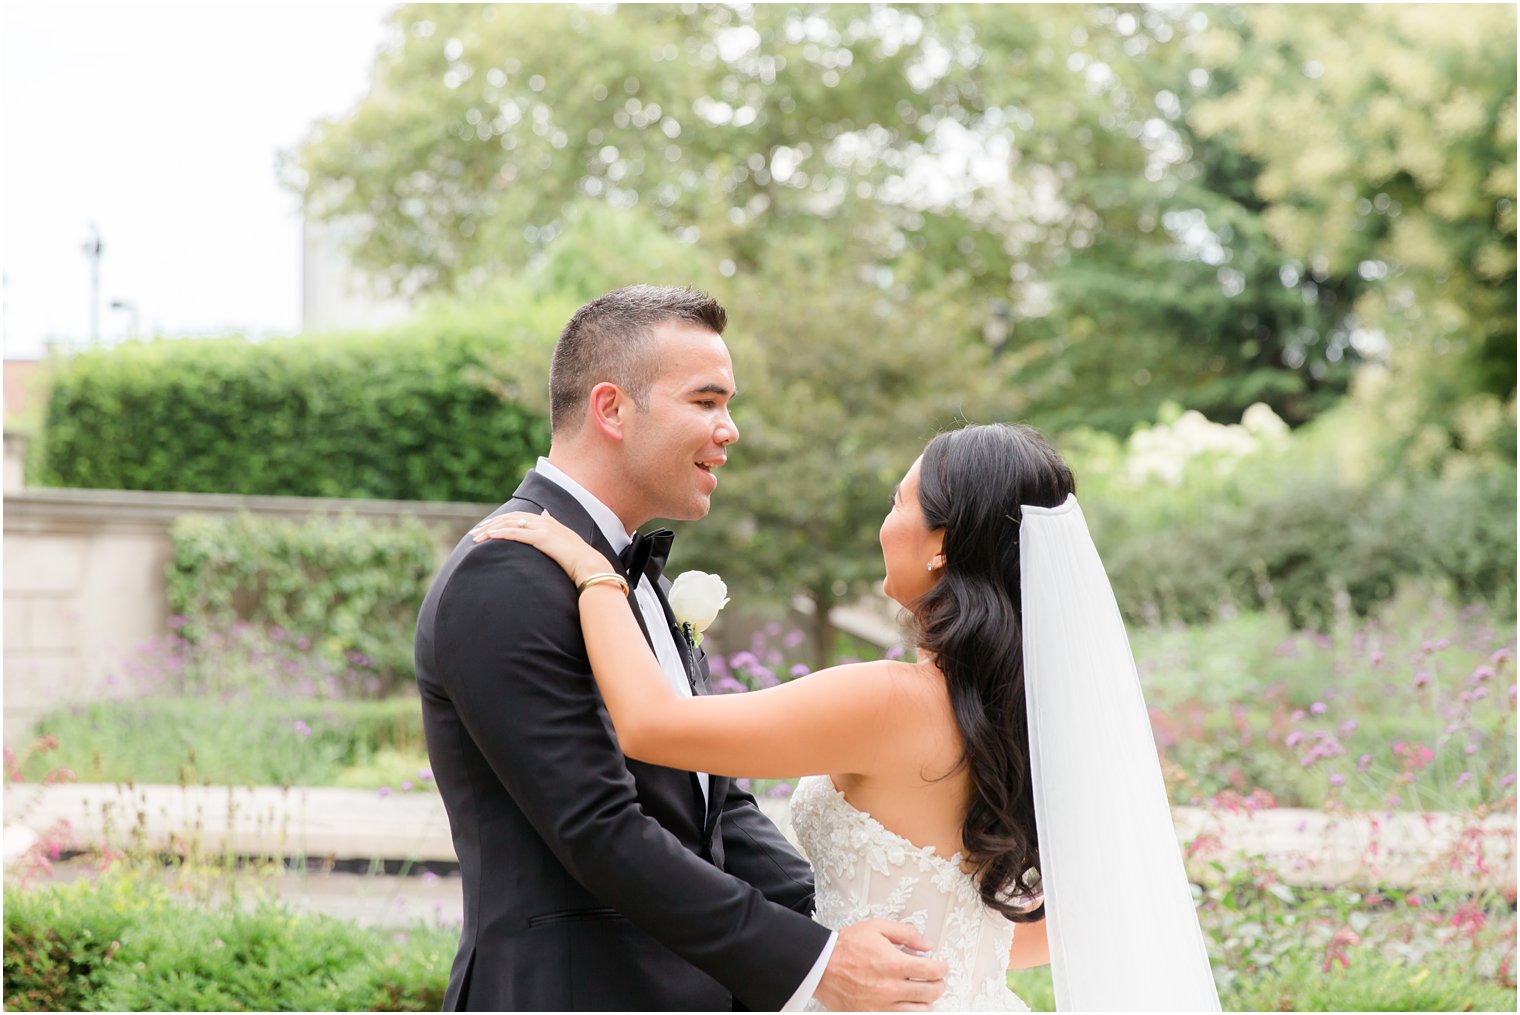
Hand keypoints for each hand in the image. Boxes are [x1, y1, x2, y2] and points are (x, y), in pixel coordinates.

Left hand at [470, 510, 613, 586]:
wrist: (590, 565)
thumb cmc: (578, 559)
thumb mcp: (564, 539)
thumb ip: (553, 526)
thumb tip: (545, 513)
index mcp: (548, 522)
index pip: (519, 517)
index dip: (501, 521)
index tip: (486, 529)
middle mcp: (545, 521)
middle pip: (511, 518)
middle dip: (491, 524)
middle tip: (475, 533)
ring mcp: (544, 529)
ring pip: (511, 524)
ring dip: (491, 529)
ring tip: (477, 537)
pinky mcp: (543, 538)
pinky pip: (517, 534)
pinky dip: (502, 534)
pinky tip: (490, 537)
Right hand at [812, 919, 947, 1011]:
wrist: (821, 966)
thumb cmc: (845, 947)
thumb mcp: (876, 927)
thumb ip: (905, 933)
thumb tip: (926, 944)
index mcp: (893, 964)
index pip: (931, 971)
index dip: (942, 968)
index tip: (941, 966)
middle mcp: (891, 988)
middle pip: (930, 993)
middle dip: (938, 985)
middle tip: (937, 980)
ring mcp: (882, 1005)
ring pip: (919, 1010)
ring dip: (926, 1001)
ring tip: (922, 992)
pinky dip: (908, 1011)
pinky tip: (907, 1003)